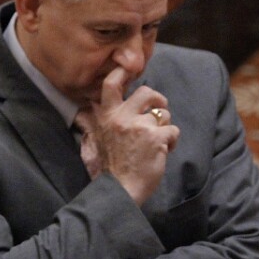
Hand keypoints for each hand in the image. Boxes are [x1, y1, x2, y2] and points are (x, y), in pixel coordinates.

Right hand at [91, 67, 179, 204]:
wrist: (119, 190)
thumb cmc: (110, 169)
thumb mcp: (95, 141)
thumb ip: (94, 122)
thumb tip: (86, 108)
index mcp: (107, 117)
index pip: (111, 85)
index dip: (122, 72)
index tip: (130, 68)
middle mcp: (122, 117)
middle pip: (146, 92)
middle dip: (158, 99)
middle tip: (160, 109)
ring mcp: (140, 126)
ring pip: (163, 114)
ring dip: (165, 127)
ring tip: (157, 143)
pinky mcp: (156, 138)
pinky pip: (172, 131)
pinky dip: (172, 142)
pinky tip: (163, 152)